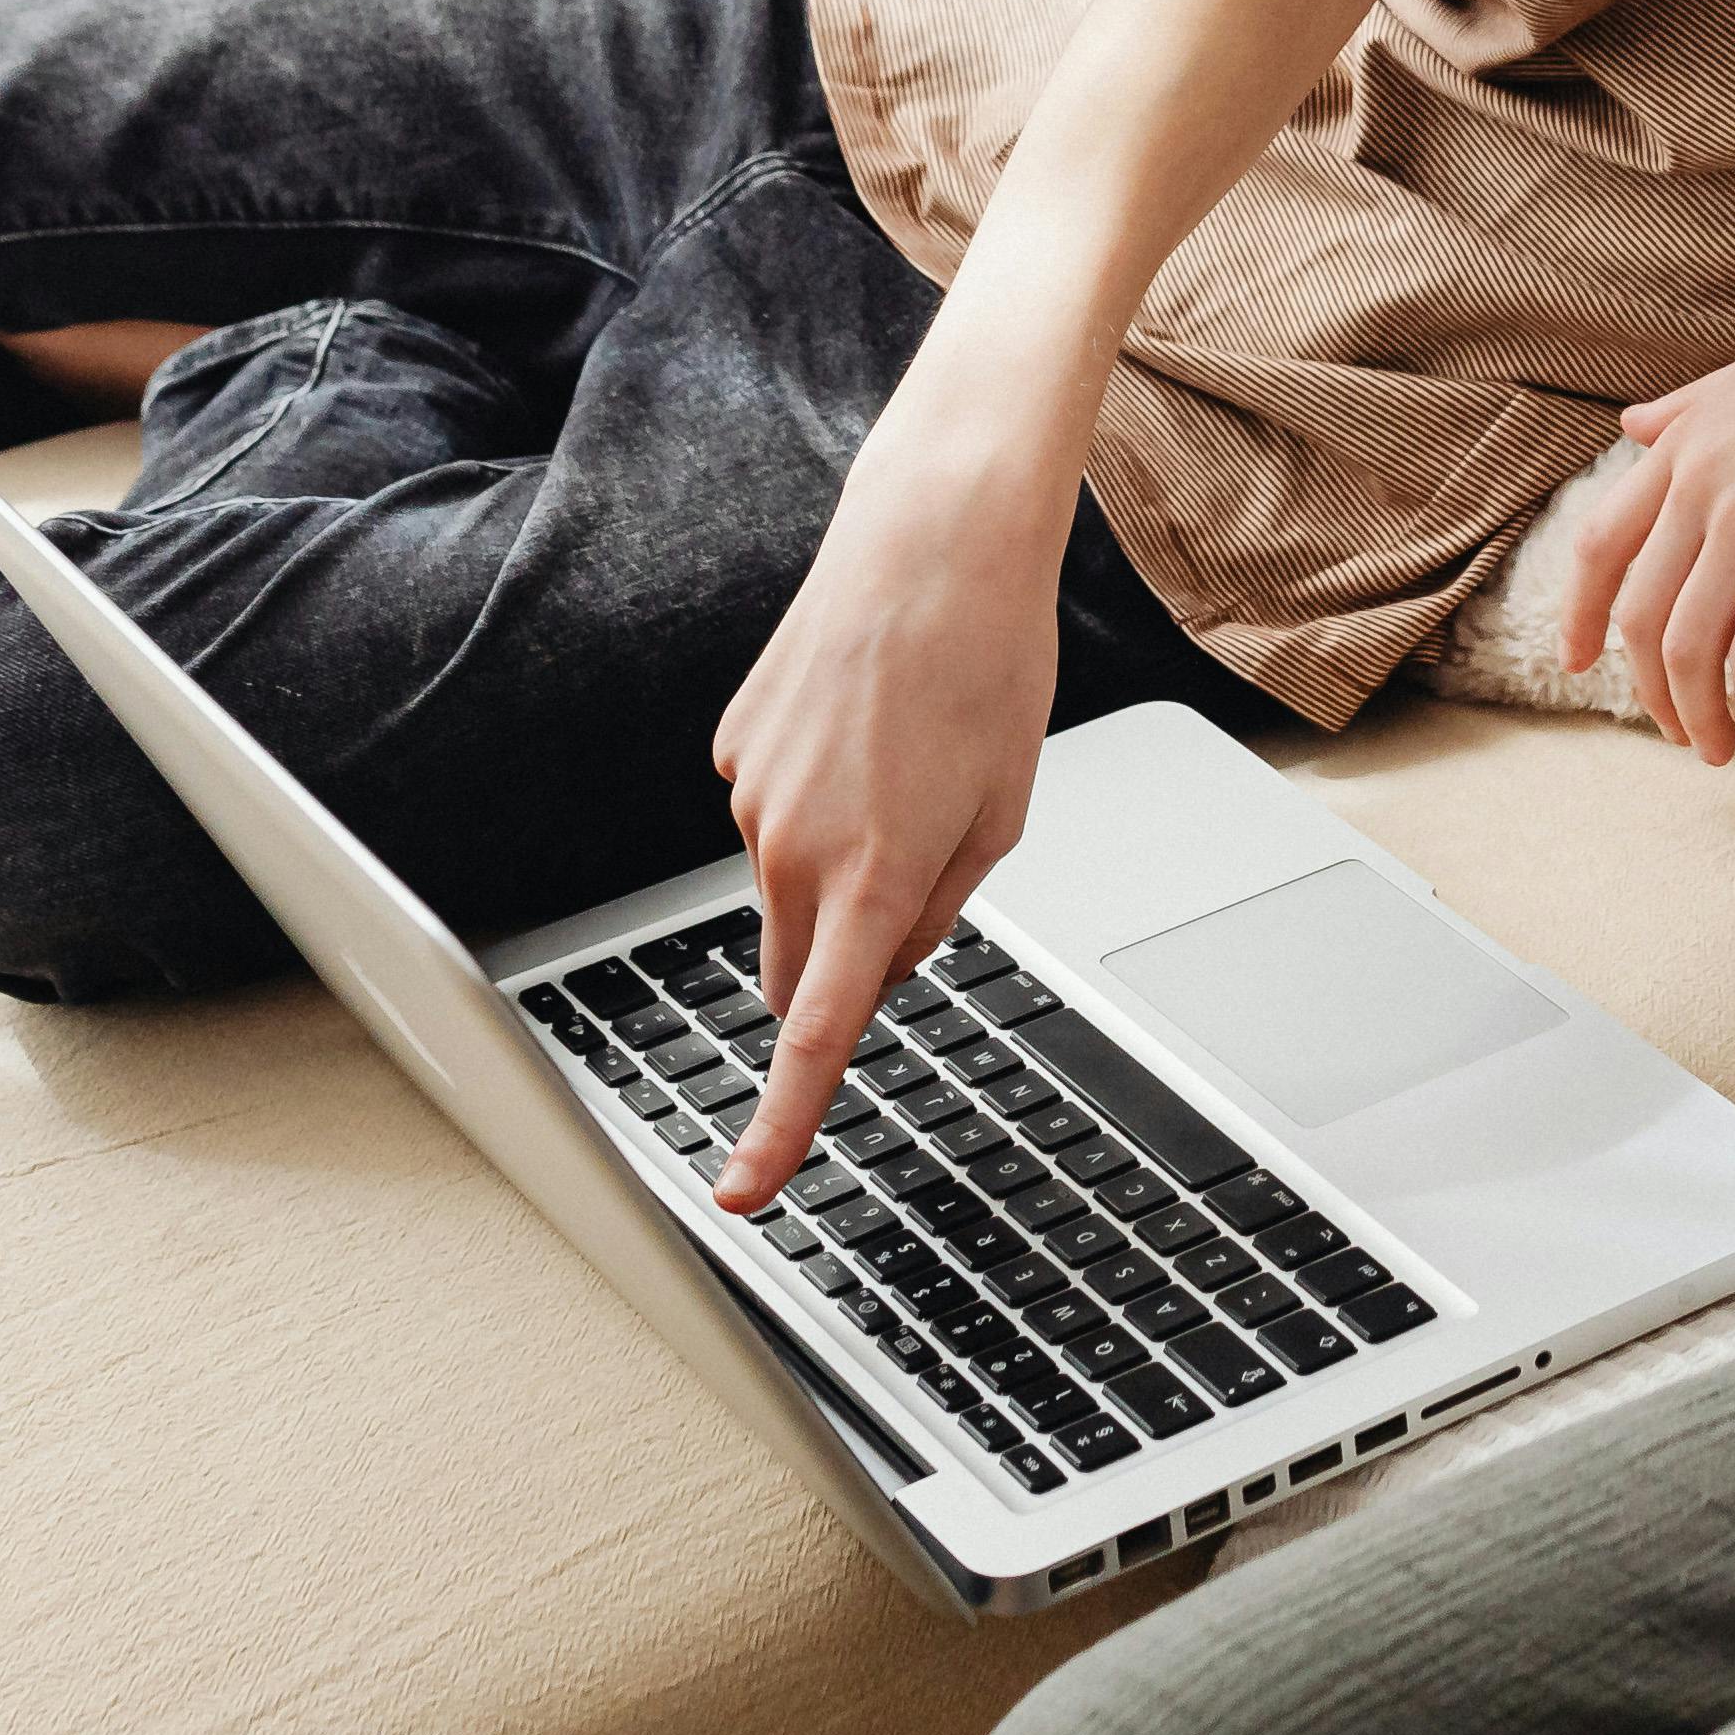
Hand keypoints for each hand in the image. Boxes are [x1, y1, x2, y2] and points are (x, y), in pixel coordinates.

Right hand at [700, 466, 1066, 1211]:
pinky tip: (863, 726)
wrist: (933, 539)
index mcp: (874, 875)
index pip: (817, 1036)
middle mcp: (793, 846)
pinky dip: (815, 802)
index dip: (778, 1128)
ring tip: (907, 760)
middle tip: (917, 880)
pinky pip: (773, 818)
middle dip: (838, 970)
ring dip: (836, 868)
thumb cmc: (989, 666)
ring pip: (787, 890)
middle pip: (796, 975)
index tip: (742, 1194)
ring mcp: (751, 796)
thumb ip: (937, 913)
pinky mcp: (733, 748)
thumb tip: (877, 968)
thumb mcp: (1000, 812)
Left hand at [1559, 304, 1734, 758]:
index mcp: (1679, 446)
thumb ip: (1685, 408)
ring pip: (1690, 647)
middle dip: (1651, 690)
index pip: (1598, 545)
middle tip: (1678, 730)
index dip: (1578, 613)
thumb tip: (1632, 426)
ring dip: (1698, 713)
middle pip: (1641, 616)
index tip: (1575, 662)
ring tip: (1721, 745)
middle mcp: (1697, 486)